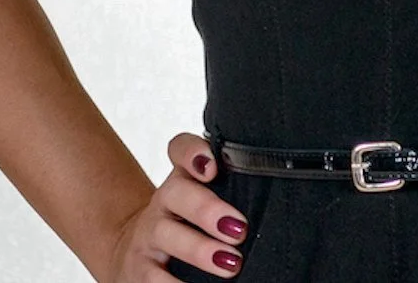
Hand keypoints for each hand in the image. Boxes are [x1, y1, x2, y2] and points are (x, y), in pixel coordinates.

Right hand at [103, 132, 249, 280]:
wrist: (138, 255)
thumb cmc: (187, 224)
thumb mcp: (205, 202)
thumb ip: (234, 192)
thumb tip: (279, 206)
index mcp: (183, 178)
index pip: (180, 149)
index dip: (193, 152)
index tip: (213, 167)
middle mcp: (163, 201)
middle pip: (177, 193)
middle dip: (208, 210)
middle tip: (239, 229)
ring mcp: (148, 235)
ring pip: (167, 235)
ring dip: (200, 250)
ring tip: (231, 265)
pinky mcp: (139, 269)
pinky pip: (153, 278)